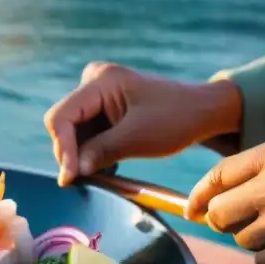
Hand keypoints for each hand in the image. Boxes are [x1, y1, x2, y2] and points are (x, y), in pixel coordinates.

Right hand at [44, 62, 242, 185]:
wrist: (202, 112)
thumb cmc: (176, 119)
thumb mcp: (137, 138)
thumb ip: (100, 152)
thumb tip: (70, 173)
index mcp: (101, 81)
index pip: (62, 117)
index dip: (63, 148)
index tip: (70, 178)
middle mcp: (94, 83)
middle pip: (65, 124)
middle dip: (72, 153)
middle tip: (81, 182)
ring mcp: (98, 96)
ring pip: (75, 133)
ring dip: (83, 156)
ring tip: (98, 176)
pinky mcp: (104, 110)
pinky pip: (88, 134)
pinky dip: (94, 153)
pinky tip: (107, 168)